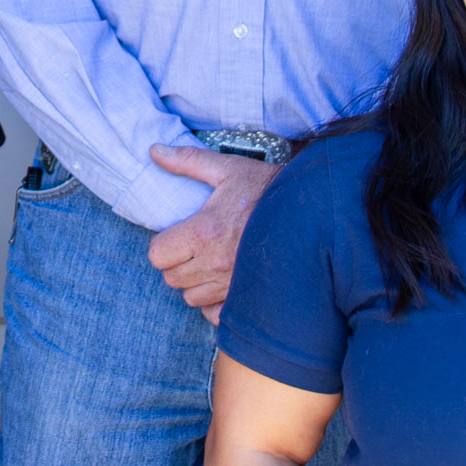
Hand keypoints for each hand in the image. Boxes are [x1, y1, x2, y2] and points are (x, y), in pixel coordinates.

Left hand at [147, 146, 279, 318]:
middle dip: (177, 264)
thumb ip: (189, 161)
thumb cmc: (267, 189)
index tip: (178, 236)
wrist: (311, 212)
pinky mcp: (247, 298)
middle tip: (193, 248)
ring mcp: (231, 284)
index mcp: (204, 232)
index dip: (163, 246)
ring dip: (194, 283)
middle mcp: (215, 263)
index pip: (158, 254)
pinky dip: (214, 304)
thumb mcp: (229, 169)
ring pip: (191, 298)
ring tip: (209, 263)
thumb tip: (154, 151)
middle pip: (171, 278)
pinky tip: (222, 283)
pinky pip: (215, 314)